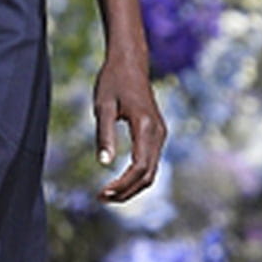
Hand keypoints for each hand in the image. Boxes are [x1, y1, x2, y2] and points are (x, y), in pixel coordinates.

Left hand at [94, 61, 166, 203]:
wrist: (130, 62)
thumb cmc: (113, 81)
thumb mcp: (103, 106)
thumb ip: (105, 135)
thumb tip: (104, 164)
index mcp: (146, 126)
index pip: (138, 167)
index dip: (122, 185)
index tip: (102, 193)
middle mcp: (158, 133)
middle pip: (147, 175)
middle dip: (126, 191)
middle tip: (101, 198)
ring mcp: (160, 134)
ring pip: (151, 171)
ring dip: (131, 187)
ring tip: (107, 194)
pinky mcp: (157, 134)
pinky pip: (150, 162)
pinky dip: (136, 177)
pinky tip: (118, 181)